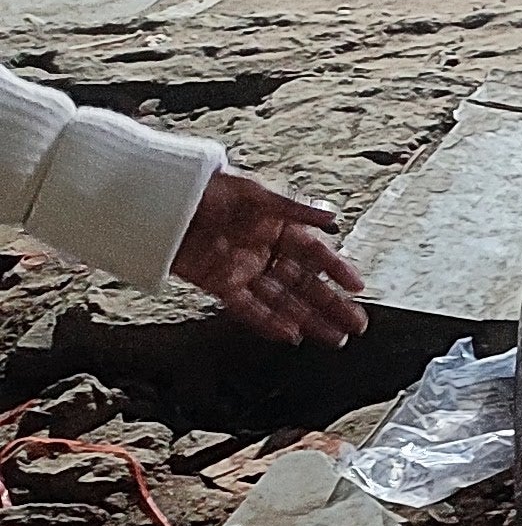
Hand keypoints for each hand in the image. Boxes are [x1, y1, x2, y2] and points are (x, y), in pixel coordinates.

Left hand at [170, 172, 368, 347]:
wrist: (161, 201)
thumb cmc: (208, 188)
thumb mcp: (256, 193)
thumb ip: (295, 209)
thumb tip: (333, 218)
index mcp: (277, 225)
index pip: (315, 253)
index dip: (337, 270)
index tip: (357, 288)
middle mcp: (264, 251)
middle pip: (304, 284)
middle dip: (331, 305)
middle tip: (356, 324)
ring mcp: (244, 271)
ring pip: (283, 301)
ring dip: (309, 320)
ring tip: (334, 338)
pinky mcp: (220, 286)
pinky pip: (250, 309)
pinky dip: (270, 323)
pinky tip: (292, 335)